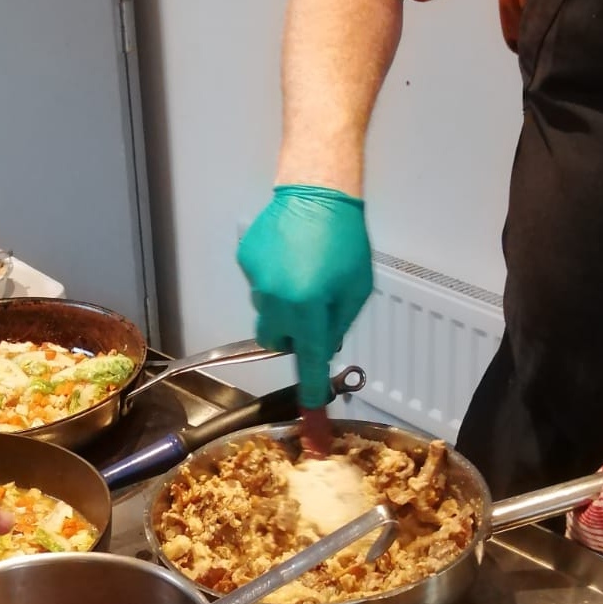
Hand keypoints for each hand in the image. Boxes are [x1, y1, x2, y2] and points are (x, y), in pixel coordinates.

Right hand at [238, 185, 372, 410]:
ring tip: (303, 272)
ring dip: (283, 304)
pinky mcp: (246, 260)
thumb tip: (324, 345)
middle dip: (292, 335)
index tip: (310, 412)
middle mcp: (275, 298)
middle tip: (312, 312)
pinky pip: (259, 283)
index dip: (309, 389)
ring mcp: (256, 279)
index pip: (307, 359)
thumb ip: (338, 322)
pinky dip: (274, 278)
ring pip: (266, 310)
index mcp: (307, 307)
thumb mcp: (356, 287)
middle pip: (276, 339)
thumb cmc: (344, 239)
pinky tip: (289, 256)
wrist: (316, 191)